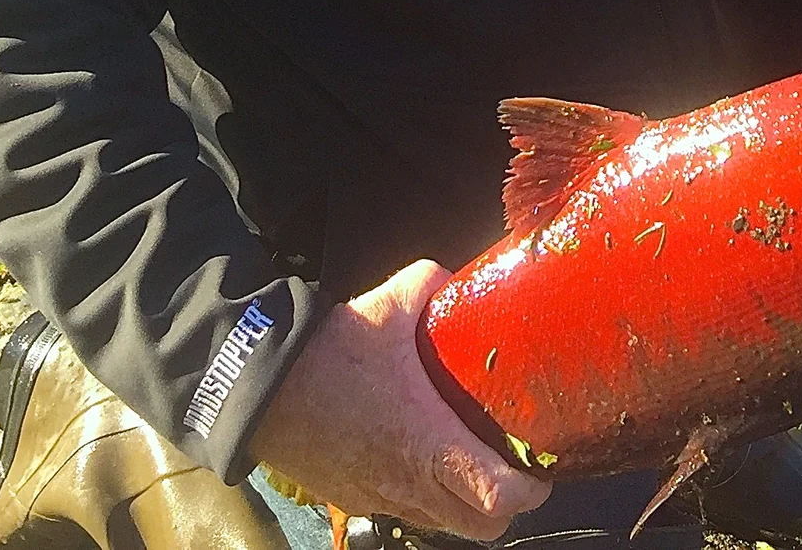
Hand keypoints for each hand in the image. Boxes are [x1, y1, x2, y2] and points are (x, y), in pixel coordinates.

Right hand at [248, 259, 550, 540]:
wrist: (261, 387)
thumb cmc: (330, 352)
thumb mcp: (391, 304)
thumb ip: (434, 286)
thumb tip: (459, 275)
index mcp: (429, 443)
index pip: (500, 496)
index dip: (531, 488)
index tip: (540, 467)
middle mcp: (410, 484)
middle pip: (483, 527)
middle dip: (507, 506)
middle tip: (512, 467)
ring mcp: (381, 499)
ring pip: (445, 525)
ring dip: (466, 505)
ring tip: (471, 461)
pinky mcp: (354, 500)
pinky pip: (406, 512)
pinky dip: (425, 497)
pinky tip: (422, 456)